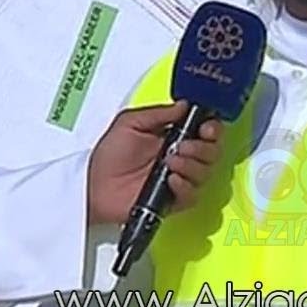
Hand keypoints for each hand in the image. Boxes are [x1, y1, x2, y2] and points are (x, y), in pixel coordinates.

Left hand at [87, 101, 223, 224]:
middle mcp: (181, 157)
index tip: (206, 127)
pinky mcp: (174, 201)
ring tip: (170, 162)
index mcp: (173, 136)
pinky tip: (171, 180)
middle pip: (212, 152)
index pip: (205, 131)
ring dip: (192, 165)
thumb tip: (184, 105)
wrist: (93, 186)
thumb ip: (159, 113)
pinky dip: (185, 186)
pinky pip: (193, 195)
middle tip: (183, 146)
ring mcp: (179, 179)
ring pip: (206, 173)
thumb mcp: (130, 122)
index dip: (212, 128)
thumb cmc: (108, 155)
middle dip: (203, 147)